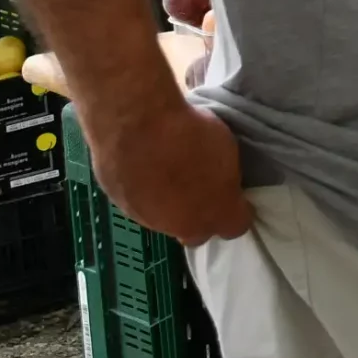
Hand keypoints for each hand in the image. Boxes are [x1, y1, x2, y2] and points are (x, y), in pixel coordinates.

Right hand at [86, 98, 251, 246]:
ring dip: (167, 203)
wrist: (135, 125)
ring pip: (164, 220)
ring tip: (164, 171)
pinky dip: (141, 191)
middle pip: (196, 232)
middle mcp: (183, 226)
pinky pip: (137, 204)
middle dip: (199, 215)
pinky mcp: (122, 207)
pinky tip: (140, 167)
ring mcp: (149, 220)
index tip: (232, 195)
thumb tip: (217, 182)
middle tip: (197, 186)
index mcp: (216, 213)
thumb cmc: (189, 133)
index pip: (235, 227)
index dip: (235, 210)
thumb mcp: (226, 149)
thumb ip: (224, 178)